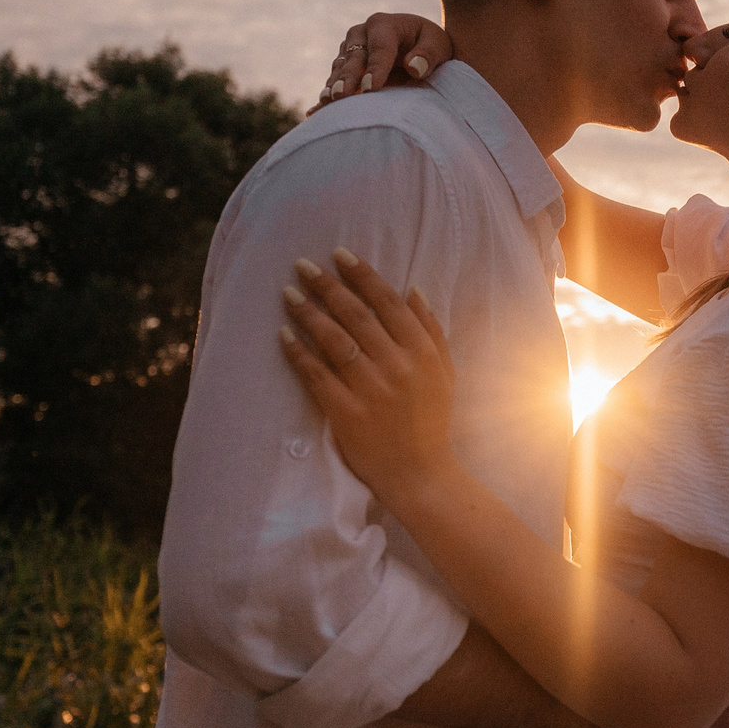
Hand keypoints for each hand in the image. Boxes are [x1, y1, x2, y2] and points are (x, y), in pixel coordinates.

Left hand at [278, 248, 458, 496]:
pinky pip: (317, 375)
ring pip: (334, 340)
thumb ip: (431, 330)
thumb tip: (413, 289)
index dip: (362, 275)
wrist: (420, 473)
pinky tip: (283, 334)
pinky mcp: (346, 413)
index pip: (388, 303)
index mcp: (422, 353)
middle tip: (302, 265)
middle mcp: (397, 367)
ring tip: (288, 293)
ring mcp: (371, 390)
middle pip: (356, 316)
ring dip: (308, 312)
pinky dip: (299, 352)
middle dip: (327, 285)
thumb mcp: (445, 372)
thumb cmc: (432, 420)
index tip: (340, 255)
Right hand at [313, 13, 454, 111]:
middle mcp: (361, 33)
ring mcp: (350, 48)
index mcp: (384, 24)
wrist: (419, 45)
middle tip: (342, 96)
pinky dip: (327, 94)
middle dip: (348, 77)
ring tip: (328, 102)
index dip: (376, 68)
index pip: (381, 48)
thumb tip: (413, 67)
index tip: (371, 87)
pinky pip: (334, 79)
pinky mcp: (344, 64)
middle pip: (354, 57)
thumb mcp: (439, 45)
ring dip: (334, 85)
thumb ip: (428, 55)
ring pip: (340, 68)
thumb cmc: (431, 45)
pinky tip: (316, 110)